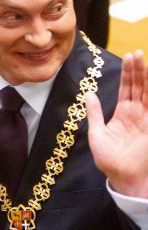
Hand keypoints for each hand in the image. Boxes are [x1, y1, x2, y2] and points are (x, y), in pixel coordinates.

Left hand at [86, 51, 147, 198]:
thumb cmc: (109, 160)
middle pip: (139, 86)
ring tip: (141, 59)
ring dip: (146, 76)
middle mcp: (137, 113)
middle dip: (137, 69)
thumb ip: (94, 113)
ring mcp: (147, 118)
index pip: (127, 88)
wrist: (122, 178)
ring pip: (147, 91)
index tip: (127, 57)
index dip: (128, 73)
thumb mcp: (96, 134)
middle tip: (135, 52)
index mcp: (123, 113)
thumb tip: (89, 94)